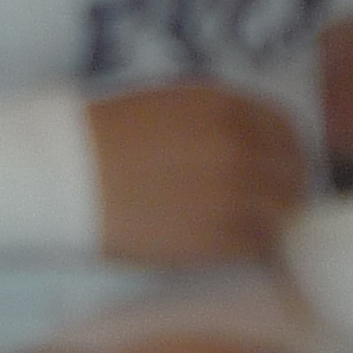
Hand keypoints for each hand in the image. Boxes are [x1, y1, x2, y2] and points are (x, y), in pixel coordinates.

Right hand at [85, 83, 304, 265]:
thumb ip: (214, 119)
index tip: (275, 168)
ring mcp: (231, 191)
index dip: (285, 152)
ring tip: (246, 230)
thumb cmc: (99, 139)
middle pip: (293, 175)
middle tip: (265, 206)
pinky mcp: (215, 236)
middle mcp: (236, 144)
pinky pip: (257, 247)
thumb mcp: (164, 104)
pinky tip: (225, 246)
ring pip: (282, 215)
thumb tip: (252, 147)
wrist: (59, 175)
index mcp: (222, 104)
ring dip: (270, 223)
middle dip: (284, 191)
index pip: (286, 130)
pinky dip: (251, 249)